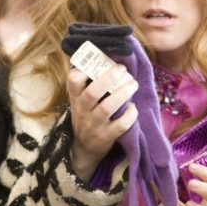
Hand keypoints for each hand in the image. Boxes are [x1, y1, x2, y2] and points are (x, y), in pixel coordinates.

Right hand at [67, 64, 137, 181]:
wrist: (83, 149)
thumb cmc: (86, 116)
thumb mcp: (80, 101)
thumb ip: (88, 83)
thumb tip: (107, 56)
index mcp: (76, 97)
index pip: (72, 81)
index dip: (83, 70)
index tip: (98, 62)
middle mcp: (82, 110)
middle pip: (92, 92)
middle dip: (109, 78)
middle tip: (123, 69)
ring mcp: (93, 125)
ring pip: (107, 108)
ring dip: (123, 94)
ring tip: (133, 84)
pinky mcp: (106, 138)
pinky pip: (120, 126)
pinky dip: (129, 115)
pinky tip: (133, 108)